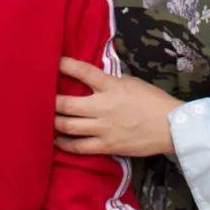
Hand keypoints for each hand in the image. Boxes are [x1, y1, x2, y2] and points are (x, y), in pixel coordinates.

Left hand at [54, 57, 181, 157]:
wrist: (170, 127)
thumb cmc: (152, 100)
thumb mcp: (131, 82)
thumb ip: (110, 81)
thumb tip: (92, 79)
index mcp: (111, 86)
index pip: (83, 72)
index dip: (66, 65)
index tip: (53, 62)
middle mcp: (103, 106)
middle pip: (67, 104)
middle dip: (50, 101)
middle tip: (39, 98)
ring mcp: (103, 128)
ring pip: (68, 126)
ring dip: (53, 122)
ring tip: (44, 120)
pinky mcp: (106, 146)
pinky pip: (79, 147)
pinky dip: (65, 143)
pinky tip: (57, 140)